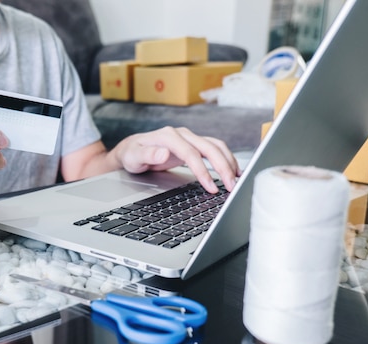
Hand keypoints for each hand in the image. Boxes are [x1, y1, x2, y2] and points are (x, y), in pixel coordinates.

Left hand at [117, 127, 240, 192]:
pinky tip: (232, 170)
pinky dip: (225, 158)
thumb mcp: (133, 156)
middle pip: (209, 148)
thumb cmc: (132, 153)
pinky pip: (213, 149)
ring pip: (215, 146)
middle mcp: (181, 134)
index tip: (210, 186)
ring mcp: (188, 138)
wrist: (132, 149)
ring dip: (228, 162)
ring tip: (236, 179)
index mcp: (168, 136)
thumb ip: (147, 155)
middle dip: (223, 167)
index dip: (202, 170)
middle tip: (231, 186)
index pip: (191, 153)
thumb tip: (163, 153)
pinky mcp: (193, 144)